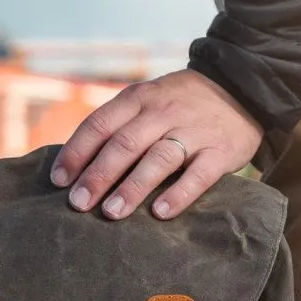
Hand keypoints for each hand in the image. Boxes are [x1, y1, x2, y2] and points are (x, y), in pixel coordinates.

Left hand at [50, 68, 262, 220]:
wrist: (242, 87)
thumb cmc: (181, 106)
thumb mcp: (147, 102)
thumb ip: (118, 127)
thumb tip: (75, 167)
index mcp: (139, 100)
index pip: (100, 124)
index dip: (76, 153)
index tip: (58, 181)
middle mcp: (163, 112)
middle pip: (124, 144)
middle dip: (98, 176)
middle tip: (78, 205)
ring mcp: (193, 131)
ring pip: (158, 159)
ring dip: (132, 188)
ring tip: (111, 213)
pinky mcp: (220, 150)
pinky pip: (198, 174)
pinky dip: (178, 193)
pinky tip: (160, 212)